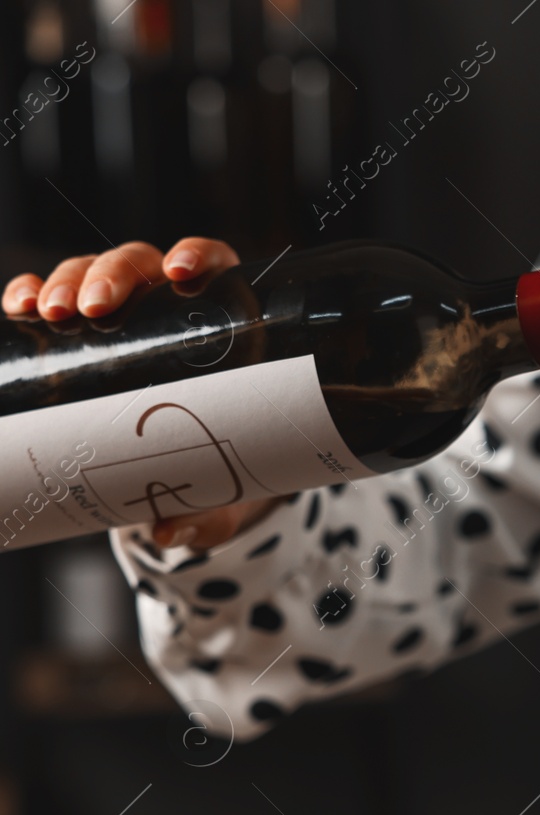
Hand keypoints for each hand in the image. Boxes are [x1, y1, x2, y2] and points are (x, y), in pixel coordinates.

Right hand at [5, 238, 282, 548]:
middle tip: (92, 309)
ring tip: (49, 312)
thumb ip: (203, 511)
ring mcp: (121, 310)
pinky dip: (30, 292)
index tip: (183, 274)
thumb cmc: (218, 464)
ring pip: (91, 272)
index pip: (214, 265)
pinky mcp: (80, 329)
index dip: (199, 255)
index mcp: (220, 320)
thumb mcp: (218, 488)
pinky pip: (50, 296)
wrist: (187, 467)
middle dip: (111, 275)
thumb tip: (168, 533)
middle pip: (140, 264)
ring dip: (65, 280)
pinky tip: (18, 305)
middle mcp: (168, 303)